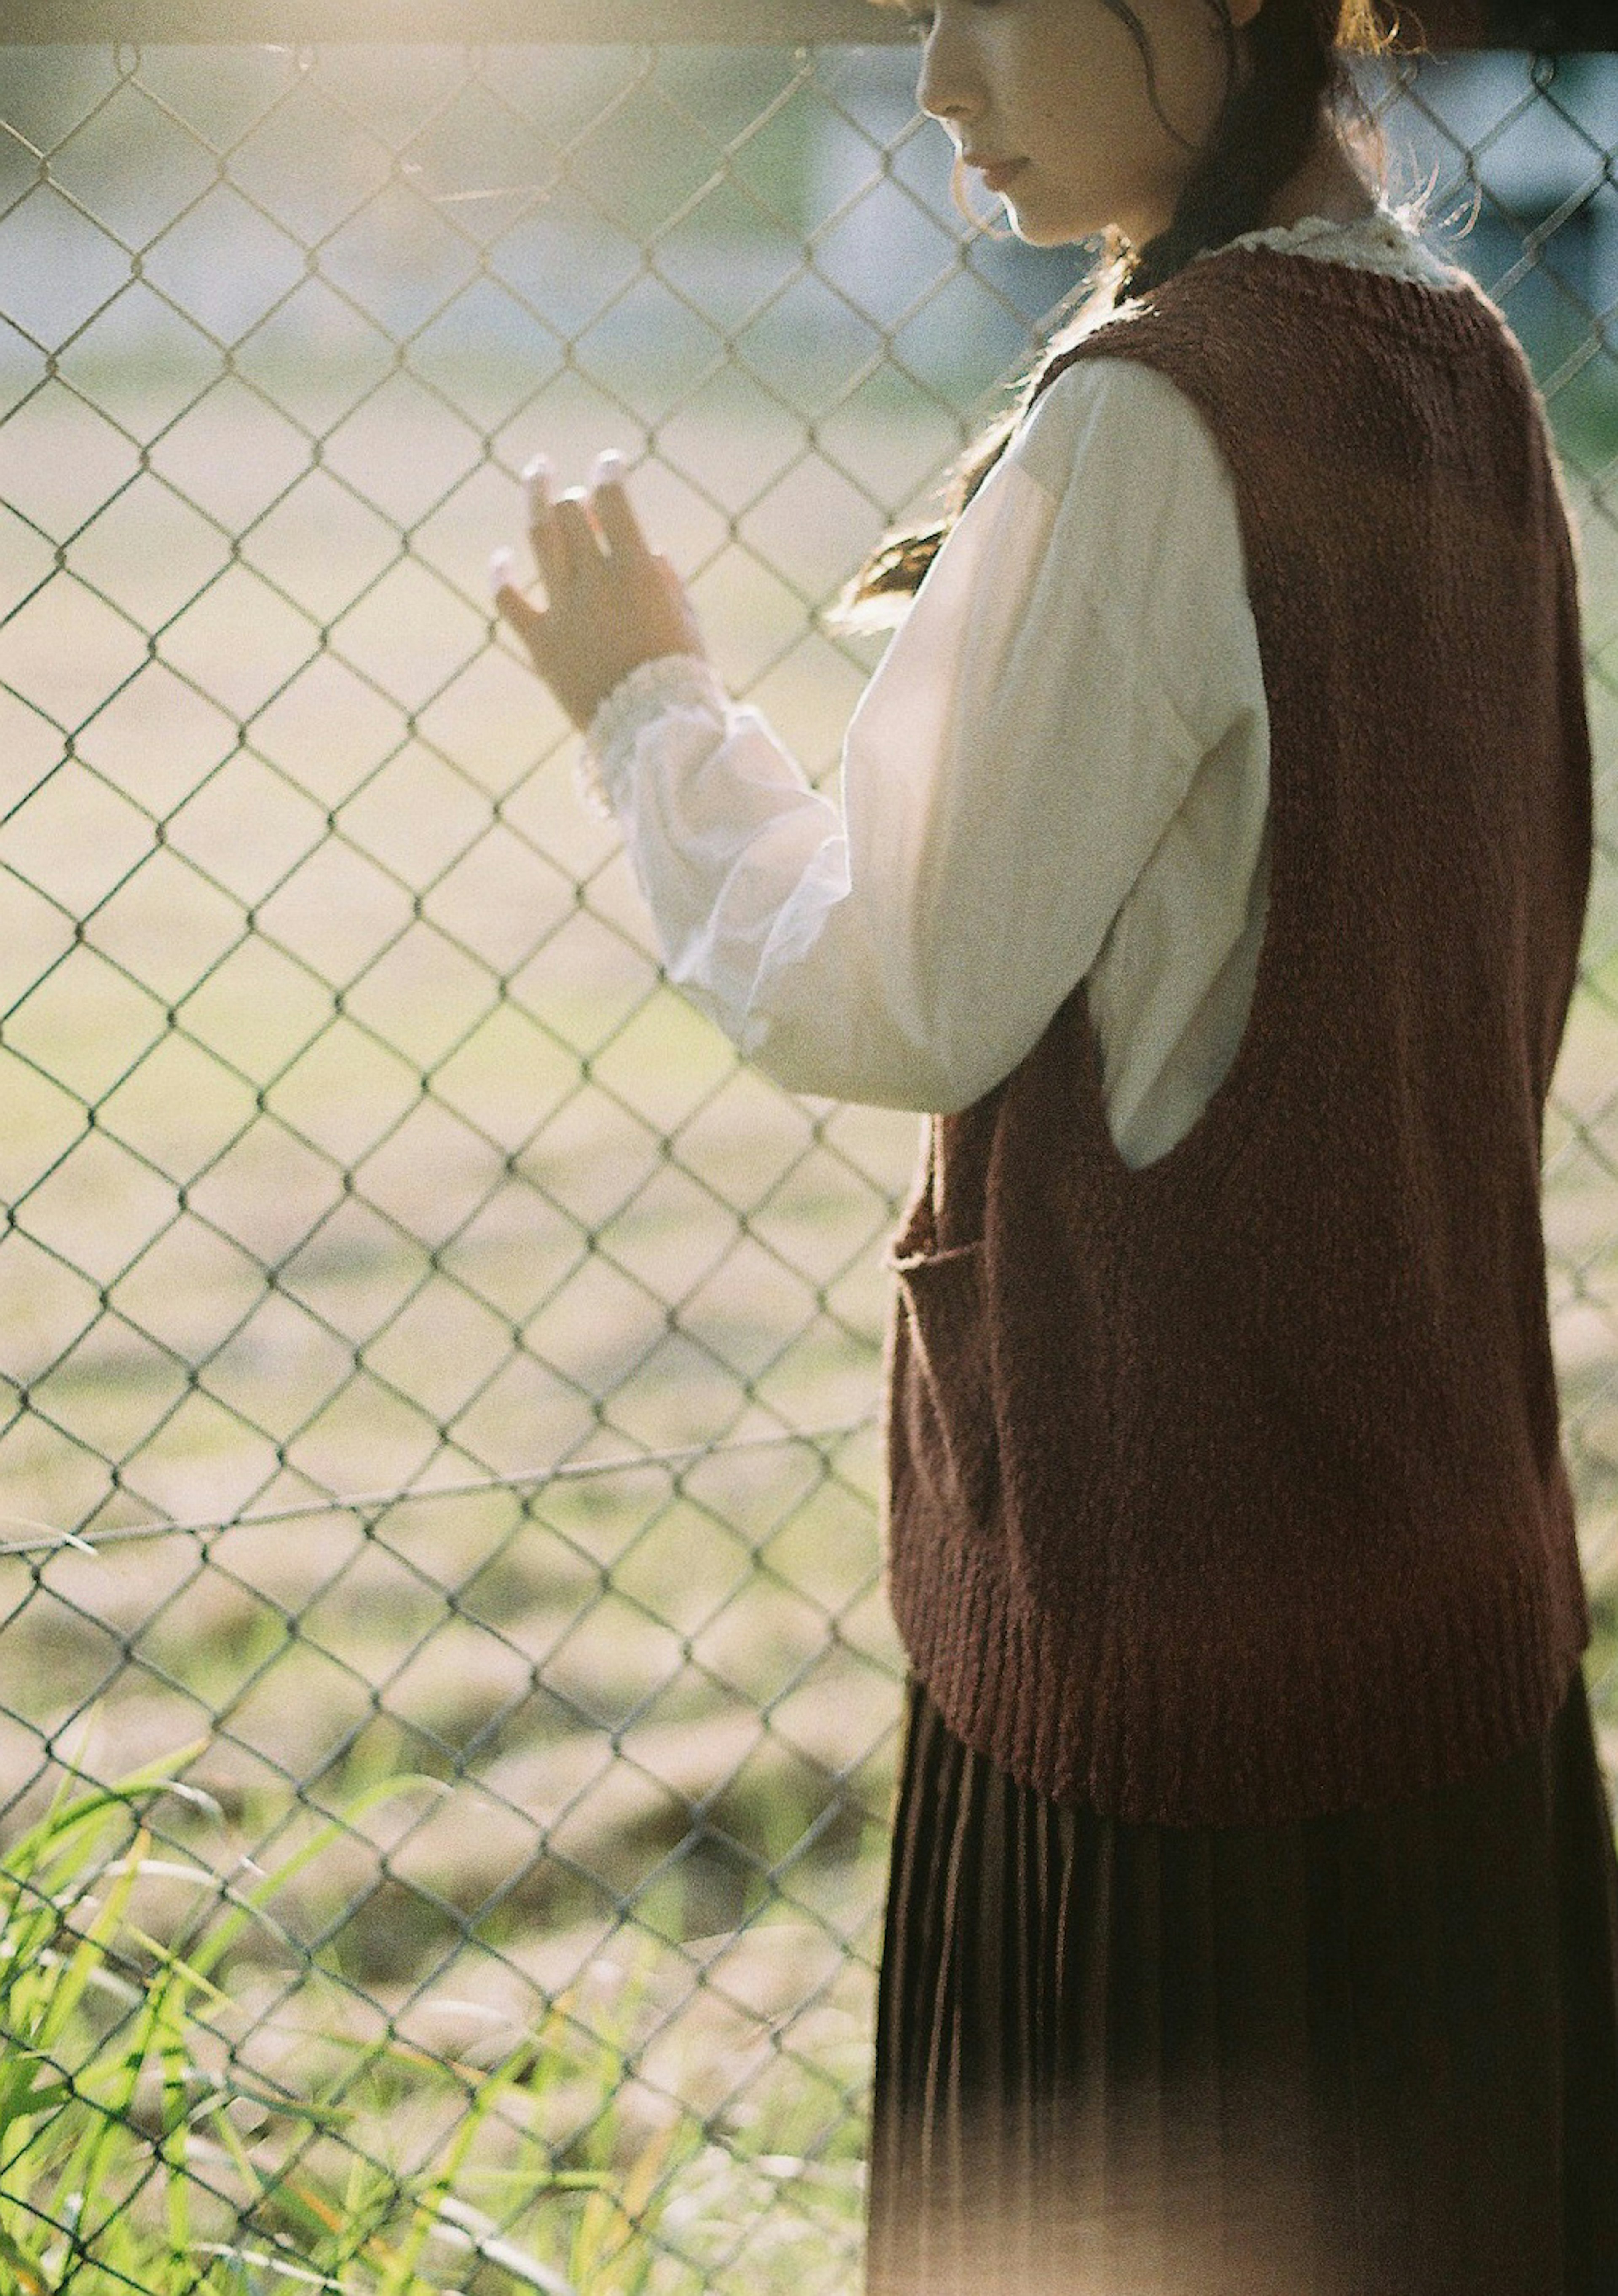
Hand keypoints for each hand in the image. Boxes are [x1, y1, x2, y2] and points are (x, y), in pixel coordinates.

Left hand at [493, 452, 706, 732]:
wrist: (652, 730)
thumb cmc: (680, 676)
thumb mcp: (685, 619)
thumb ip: (663, 578)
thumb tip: (644, 549)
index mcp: (636, 571)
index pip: (613, 499)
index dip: (608, 471)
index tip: (608, 461)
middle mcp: (595, 581)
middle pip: (571, 512)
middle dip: (576, 498)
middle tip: (579, 499)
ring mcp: (564, 610)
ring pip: (540, 535)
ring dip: (536, 497)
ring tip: (538, 473)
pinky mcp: (541, 642)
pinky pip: (508, 599)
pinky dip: (501, 574)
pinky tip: (501, 559)